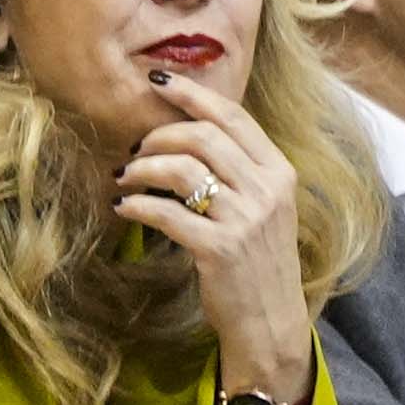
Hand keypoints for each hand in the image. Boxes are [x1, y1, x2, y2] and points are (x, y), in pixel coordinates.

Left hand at [113, 89, 312, 404]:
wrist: (269, 320)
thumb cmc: (257, 261)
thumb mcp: (263, 208)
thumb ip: (240, 171)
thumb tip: (187, 132)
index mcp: (279, 172)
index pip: (233, 116)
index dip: (192, 94)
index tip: (157, 83)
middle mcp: (267, 190)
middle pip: (203, 136)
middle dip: (159, 135)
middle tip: (135, 149)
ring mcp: (245, 220)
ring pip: (182, 169)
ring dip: (143, 168)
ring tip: (124, 176)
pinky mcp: (219, 249)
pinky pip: (166, 212)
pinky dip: (138, 205)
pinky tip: (125, 208)